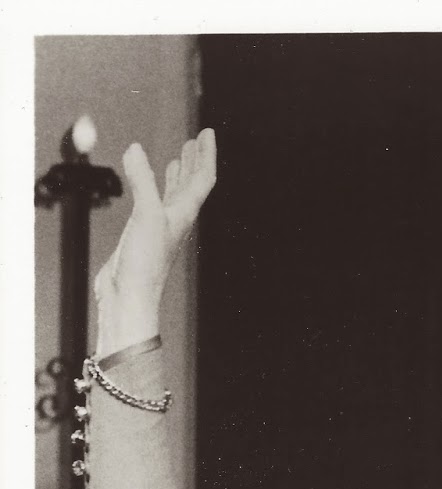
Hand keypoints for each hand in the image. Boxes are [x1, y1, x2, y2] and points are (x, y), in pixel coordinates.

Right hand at [94, 129, 217, 353]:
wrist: (128, 297)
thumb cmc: (144, 263)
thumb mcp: (146, 215)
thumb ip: (142, 181)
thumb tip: (135, 150)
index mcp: (184, 214)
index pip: (203, 179)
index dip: (207, 155)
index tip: (208, 133)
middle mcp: (176, 220)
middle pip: (191, 185)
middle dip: (194, 161)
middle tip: (196, 141)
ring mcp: (160, 227)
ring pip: (173, 194)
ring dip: (177, 174)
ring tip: (178, 158)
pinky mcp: (143, 234)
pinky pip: (153, 203)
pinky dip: (153, 188)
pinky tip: (147, 185)